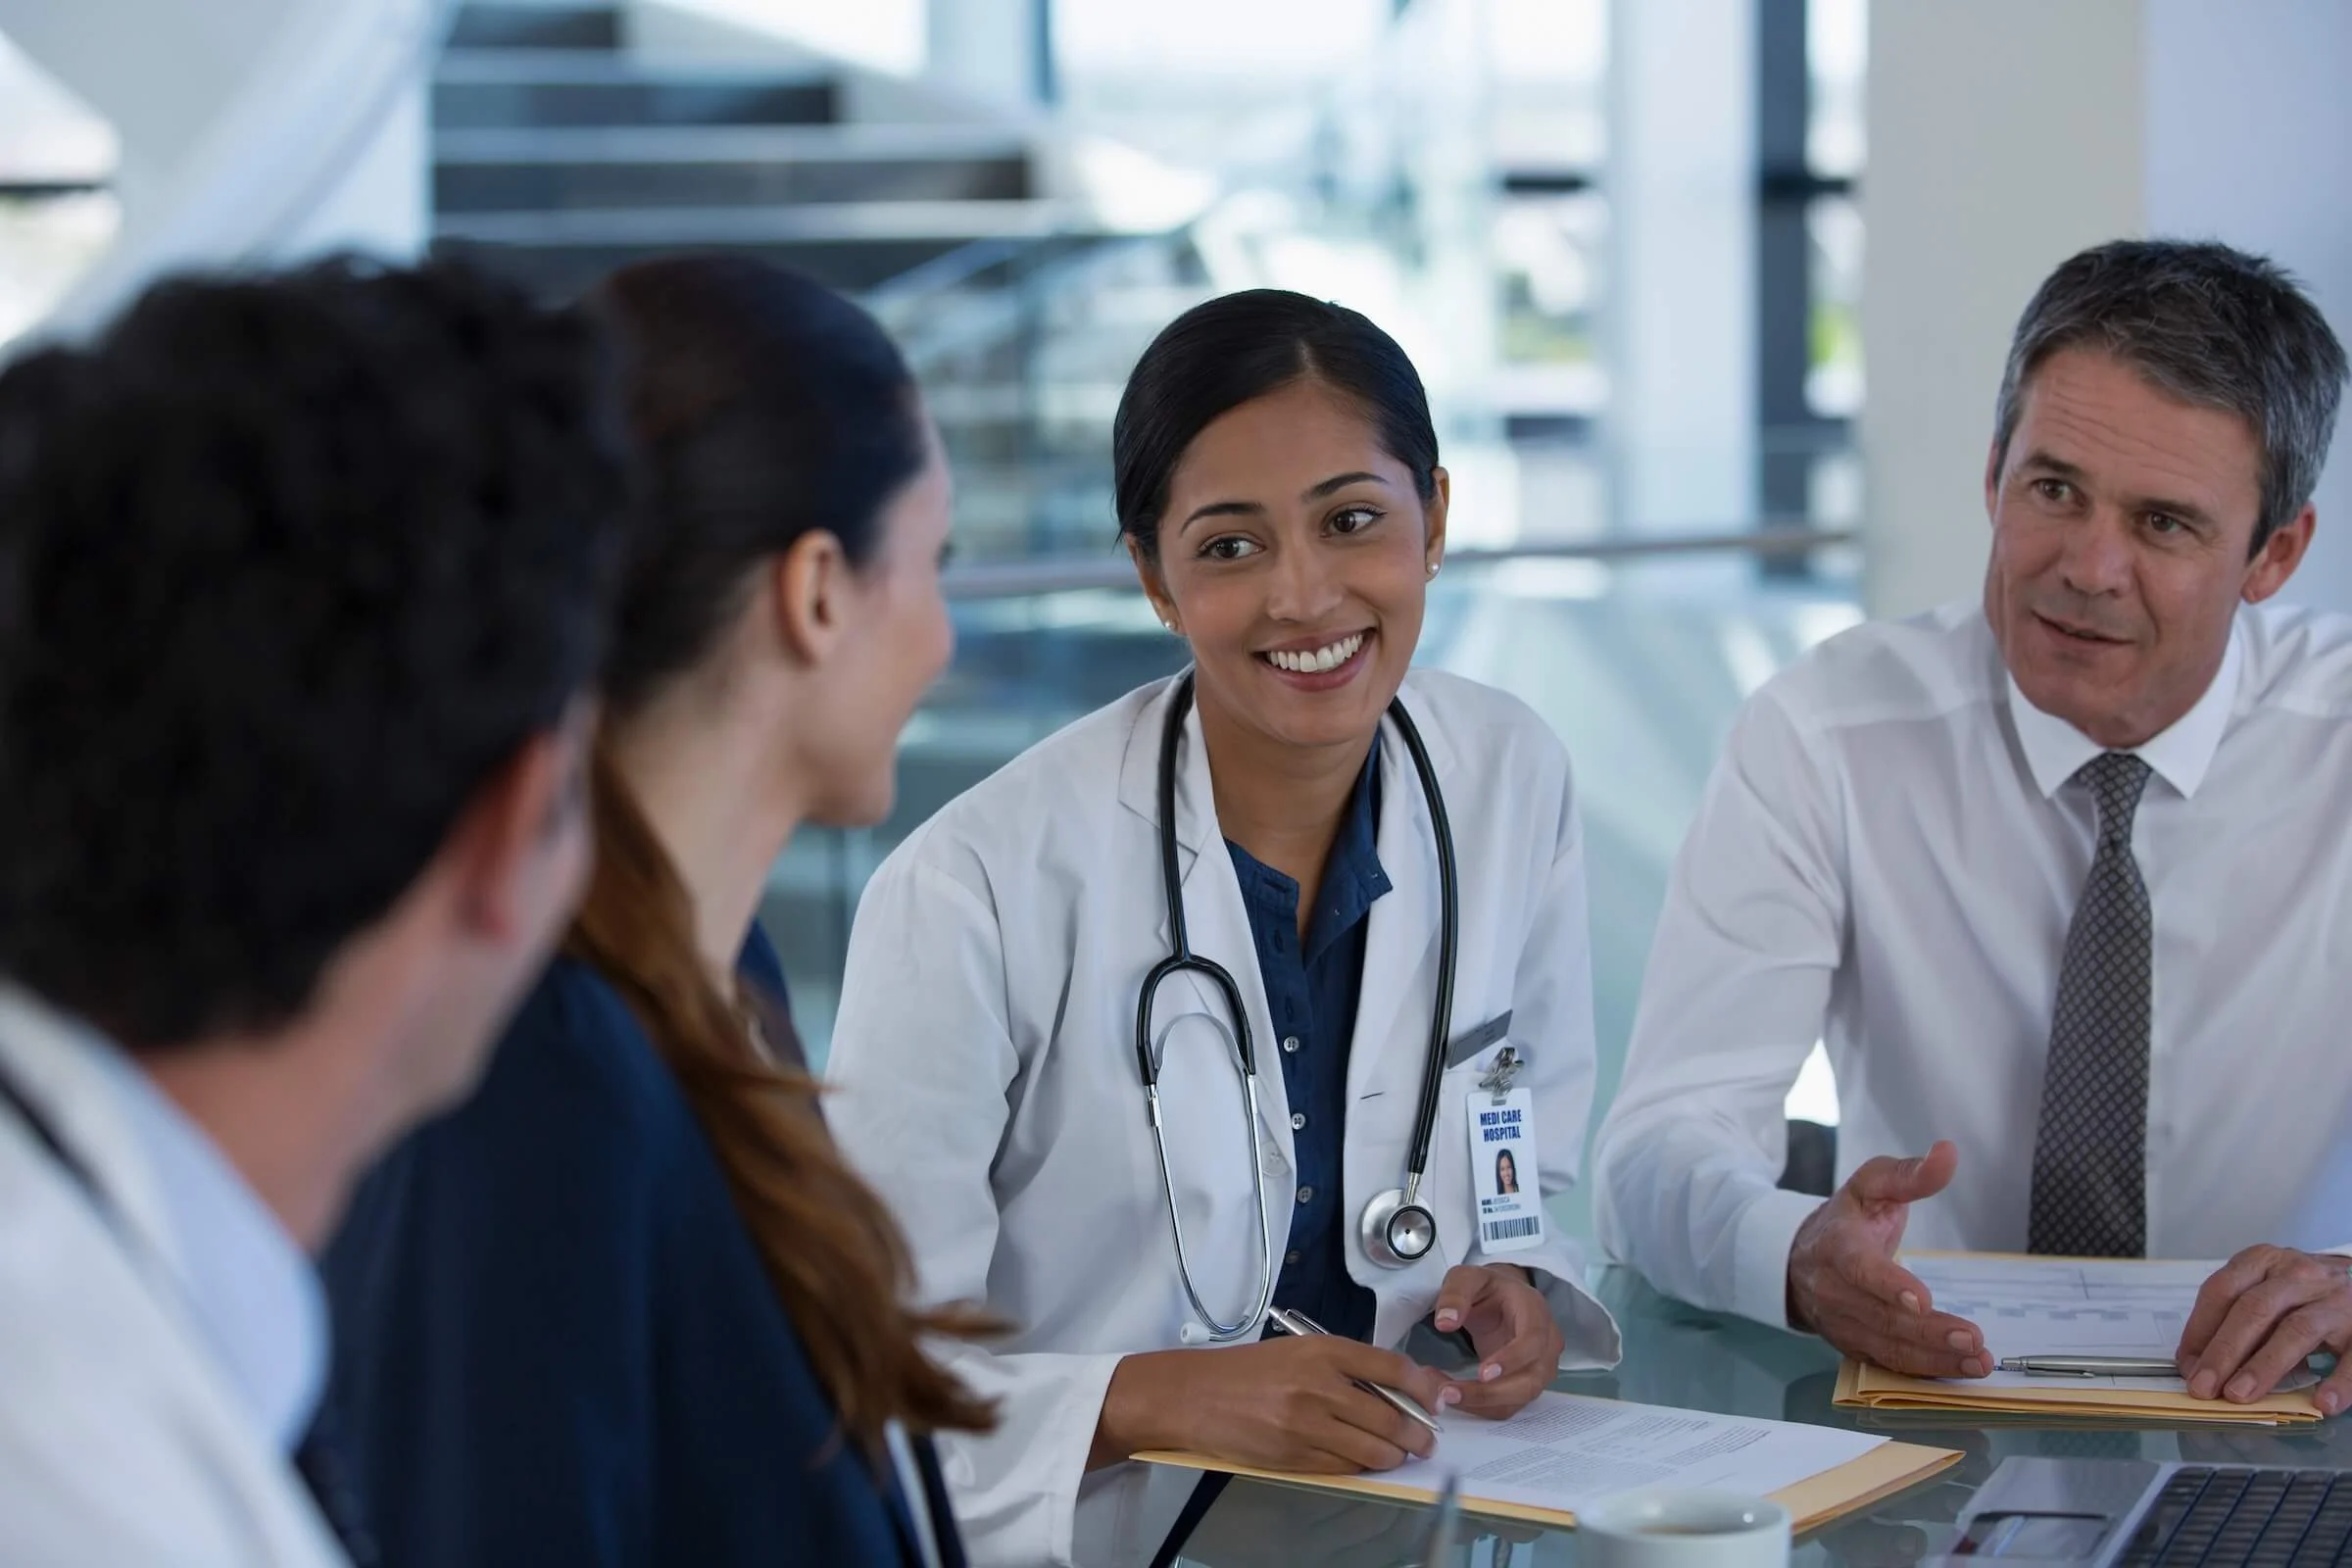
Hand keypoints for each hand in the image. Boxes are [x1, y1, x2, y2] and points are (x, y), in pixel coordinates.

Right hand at [1094, 1337, 1456, 1474]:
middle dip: (1418, 1435)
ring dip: (1394, 1456)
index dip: (1425, 1388)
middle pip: (1390, 1417)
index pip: (1393, 1368)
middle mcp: (1320, 1386)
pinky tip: (1365, 1462)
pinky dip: (1361, 1468)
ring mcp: (1307, 1425)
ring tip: (1400, 1455)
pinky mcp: (1294, 1456)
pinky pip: (1344, 1468)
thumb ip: (1346, 1366)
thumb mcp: (1299, 1351)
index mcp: (1324, 1351)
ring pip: (1372, 1450)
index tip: (1438, 1400)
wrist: (1196, 1395)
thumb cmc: (1247, 1371)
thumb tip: (1396, 1389)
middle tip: (1427, 1440)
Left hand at [1432, 1263, 1563, 1416]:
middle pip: (1530, 1380)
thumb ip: (1455, 1294)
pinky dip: (1482, 1407)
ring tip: (1444, 1394)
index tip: (1482, 1373)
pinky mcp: (1527, 1384)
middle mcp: (1547, 1344)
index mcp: (1536, 1312)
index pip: (1534, 1341)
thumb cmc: (1487, 1288)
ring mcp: (1541, 1367)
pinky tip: (1454, 1396)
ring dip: (1482, 1403)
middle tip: (1448, 1392)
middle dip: (1490, 1393)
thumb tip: (1445, 1323)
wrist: (1501, 1299)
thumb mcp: (1467, 1278)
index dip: (1512, 1359)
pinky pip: (1510, 1405)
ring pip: (1520, 1398)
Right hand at [1785, 1141, 1988, 1378]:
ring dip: (1935, 1358)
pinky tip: (1961, 1369)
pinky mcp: (1853, 1347)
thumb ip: (1909, 1174)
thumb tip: (1948, 1153)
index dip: (1889, 1285)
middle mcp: (1833, 1290)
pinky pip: (1890, 1364)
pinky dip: (1926, 1371)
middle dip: (1929, 1332)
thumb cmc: (1846, 1220)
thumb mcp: (1871, 1186)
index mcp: (1836, 1246)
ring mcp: (1842, 1323)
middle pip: (1882, 1317)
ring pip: (1888, 1347)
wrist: (1799, 1260)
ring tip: (1978, 1360)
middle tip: (1972, 1338)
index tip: (1923, 1300)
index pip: (1860, 1269)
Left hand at [2176, 1245, 2351, 1412]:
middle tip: (2203, 1387)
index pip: (2222, 1290)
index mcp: (2264, 1261)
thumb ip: (2235, 1318)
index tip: (2186, 1365)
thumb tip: (2195, 1363)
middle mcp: (2299, 1274)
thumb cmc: (2304, 1292)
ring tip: (2240, 1395)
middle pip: (2254, 1310)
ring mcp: (2336, 1299)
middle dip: (2223, 1352)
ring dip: (2264, 1366)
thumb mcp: (2267, 1290)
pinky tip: (2322, 1403)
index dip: (2200, 1329)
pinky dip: (2339, 1381)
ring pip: (2296, 1330)